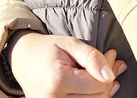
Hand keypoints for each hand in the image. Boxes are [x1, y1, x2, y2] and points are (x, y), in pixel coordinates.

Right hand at [8, 31, 125, 96]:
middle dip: (108, 79)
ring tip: (106, 72)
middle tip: (111, 60)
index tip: (112, 53)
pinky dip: (93, 97)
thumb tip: (110, 75)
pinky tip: (98, 85)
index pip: (97, 83)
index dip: (109, 68)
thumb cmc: (48, 48)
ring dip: (104, 89)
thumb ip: (91, 58)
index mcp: (58, 81)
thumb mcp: (71, 44)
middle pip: (97, 97)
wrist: (23, 58)